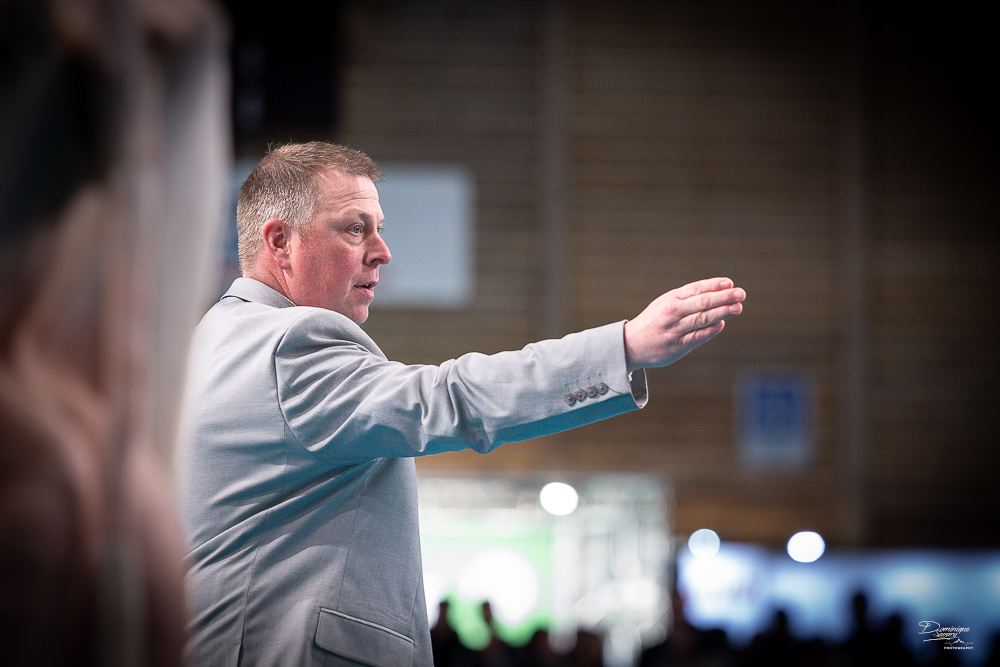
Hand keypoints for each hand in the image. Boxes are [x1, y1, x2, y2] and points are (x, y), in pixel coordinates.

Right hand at [624, 277, 745, 370]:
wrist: (632, 344)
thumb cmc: (655, 320)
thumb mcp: (667, 303)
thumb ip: (689, 299)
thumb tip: (719, 293)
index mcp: (670, 299)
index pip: (695, 289)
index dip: (713, 285)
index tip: (729, 283)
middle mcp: (672, 313)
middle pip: (701, 303)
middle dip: (723, 297)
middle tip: (741, 293)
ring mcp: (674, 330)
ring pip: (701, 319)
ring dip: (722, 312)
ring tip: (737, 307)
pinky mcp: (677, 346)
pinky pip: (697, 337)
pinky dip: (711, 330)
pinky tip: (722, 323)